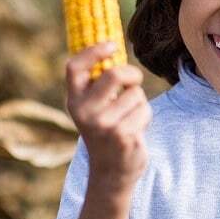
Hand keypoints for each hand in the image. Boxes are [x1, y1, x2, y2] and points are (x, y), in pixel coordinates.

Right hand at [65, 42, 151, 194]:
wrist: (110, 173)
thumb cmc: (106, 132)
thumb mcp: (93, 109)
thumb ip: (98, 85)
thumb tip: (114, 49)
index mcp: (74, 102)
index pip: (74, 67)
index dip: (93, 51)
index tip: (112, 45)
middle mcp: (85, 113)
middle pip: (115, 74)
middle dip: (132, 74)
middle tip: (134, 80)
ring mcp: (104, 125)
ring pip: (136, 94)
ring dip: (139, 102)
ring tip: (130, 118)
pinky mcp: (124, 135)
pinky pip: (145, 110)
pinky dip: (145, 117)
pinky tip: (135, 131)